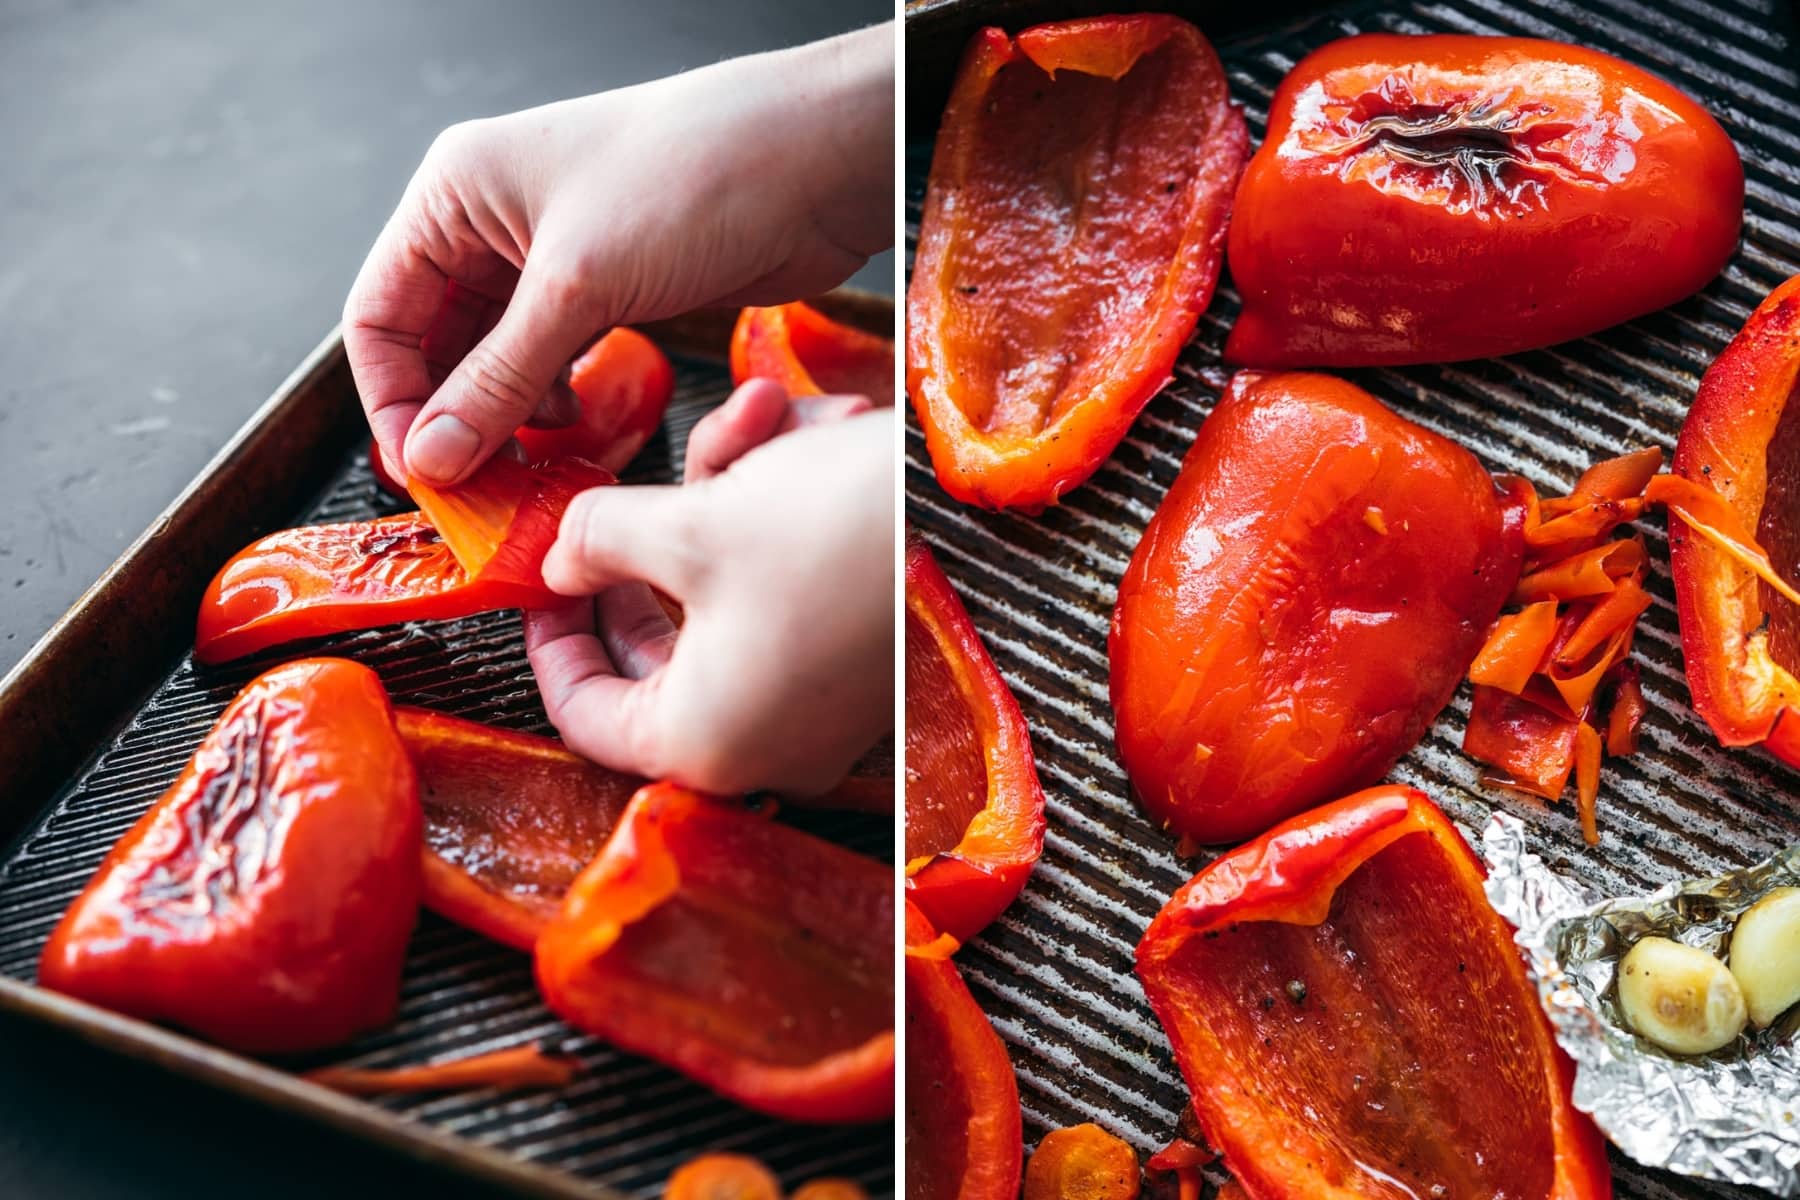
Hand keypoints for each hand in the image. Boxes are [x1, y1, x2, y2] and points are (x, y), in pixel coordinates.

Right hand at [342, 24, 891, 486]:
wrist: (817, 161)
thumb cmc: (697, 175)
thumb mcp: (578, 287)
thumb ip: (499, 380)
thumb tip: (434, 456)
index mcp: (458, 191)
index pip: (381, 312)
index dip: (393, 398)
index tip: (421, 472)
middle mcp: (497, 220)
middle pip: (437, 342)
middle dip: (454, 418)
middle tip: (478, 490)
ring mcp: (557, 256)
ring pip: (500, 359)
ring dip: (509, 418)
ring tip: (534, 462)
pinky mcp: (613, 287)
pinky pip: (558, 361)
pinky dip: (557, 402)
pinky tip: (579, 430)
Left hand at [524, 382, 891, 792]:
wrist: (986, 505)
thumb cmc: (839, 531)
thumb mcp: (687, 526)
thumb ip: (595, 542)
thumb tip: (560, 555)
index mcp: (704, 743)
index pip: (584, 714)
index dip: (548, 637)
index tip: (540, 577)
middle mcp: (764, 745)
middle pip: (653, 657)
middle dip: (640, 552)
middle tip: (617, 499)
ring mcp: (817, 710)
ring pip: (720, 608)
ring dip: (717, 510)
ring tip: (752, 421)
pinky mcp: (857, 667)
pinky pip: (781, 600)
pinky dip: (770, 526)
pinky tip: (794, 436)